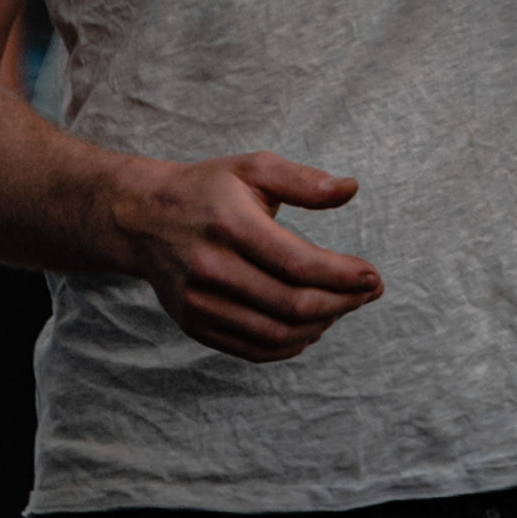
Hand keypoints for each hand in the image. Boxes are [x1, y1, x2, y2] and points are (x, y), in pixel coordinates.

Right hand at [111, 152, 382, 363]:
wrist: (143, 218)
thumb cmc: (209, 189)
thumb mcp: (253, 168)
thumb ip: (303, 181)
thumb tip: (351, 188)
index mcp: (229, 225)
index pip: (297, 264)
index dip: (343, 276)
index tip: (373, 276)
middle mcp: (210, 268)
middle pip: (291, 305)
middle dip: (341, 303)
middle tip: (367, 292)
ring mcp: (199, 302)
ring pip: (275, 334)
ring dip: (320, 326)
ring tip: (342, 307)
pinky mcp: (194, 325)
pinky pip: (253, 350)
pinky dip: (291, 346)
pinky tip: (311, 326)